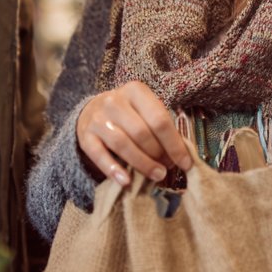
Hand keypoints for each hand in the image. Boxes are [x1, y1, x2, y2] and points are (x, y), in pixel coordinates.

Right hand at [76, 81, 191, 185]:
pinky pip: (99, 155)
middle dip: (158, 154)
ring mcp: (97, 119)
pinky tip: (126, 181)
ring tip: (156, 175)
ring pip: (122, 144)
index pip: (159, 119)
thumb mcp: (144, 110)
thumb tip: (182, 155)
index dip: (174, 144)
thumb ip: (161, 127)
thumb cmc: (128, 114)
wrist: (92, 111)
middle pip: (141, 133)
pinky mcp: (85, 137)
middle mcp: (114, 102)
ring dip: (142, 163)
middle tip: (167, 168)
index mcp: (135, 91)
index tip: (185, 163)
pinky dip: (113, 170)